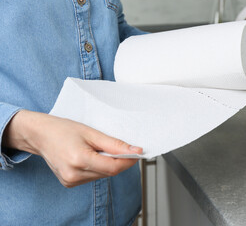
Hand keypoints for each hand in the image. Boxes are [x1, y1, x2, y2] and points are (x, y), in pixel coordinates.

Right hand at [3, 110, 141, 187]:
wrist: (40, 135)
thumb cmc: (62, 129)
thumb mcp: (91, 132)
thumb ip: (114, 144)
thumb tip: (134, 151)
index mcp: (79, 160)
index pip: (113, 167)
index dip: (128, 161)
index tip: (138, 152)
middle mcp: (74, 174)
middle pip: (109, 172)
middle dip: (120, 161)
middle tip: (123, 148)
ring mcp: (70, 181)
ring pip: (102, 175)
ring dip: (109, 164)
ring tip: (100, 149)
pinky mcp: (69, 183)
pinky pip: (93, 177)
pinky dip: (98, 168)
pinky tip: (91, 156)